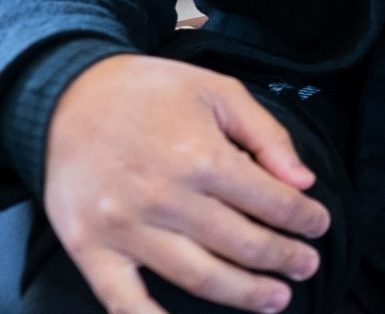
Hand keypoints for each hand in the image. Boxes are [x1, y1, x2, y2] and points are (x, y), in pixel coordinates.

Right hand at [42, 55, 331, 313]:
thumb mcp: (218, 90)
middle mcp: (166, 198)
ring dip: (246, 294)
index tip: (319, 226)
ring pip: (200, 278)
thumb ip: (267, 136)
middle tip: (306, 266)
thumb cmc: (147, 91)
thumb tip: (304, 181)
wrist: (64, 96)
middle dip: (285, 259)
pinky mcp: (90, 249)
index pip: (271, 202)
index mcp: (201, 156)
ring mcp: (126, 229)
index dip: (304, 218)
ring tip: (275, 298)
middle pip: (243, 245)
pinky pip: (124, 301)